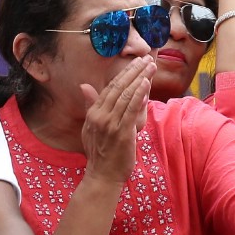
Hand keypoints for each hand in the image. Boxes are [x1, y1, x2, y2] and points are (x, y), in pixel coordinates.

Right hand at [80, 58, 152, 184]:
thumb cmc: (100, 153)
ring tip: (150, 66)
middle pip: (119, 87)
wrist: (102, 175)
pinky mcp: (122, 133)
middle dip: (134, 71)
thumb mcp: (90, 127)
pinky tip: (146, 83)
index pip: (110, 87)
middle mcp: (100, 115)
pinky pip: (131, 109)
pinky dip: (138, 95)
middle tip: (146, 58)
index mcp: (93, 112)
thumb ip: (91, 105)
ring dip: (139, 78)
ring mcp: (110, 124)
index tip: (136, 62)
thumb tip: (84, 86)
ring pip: (126, 95)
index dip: (124, 73)